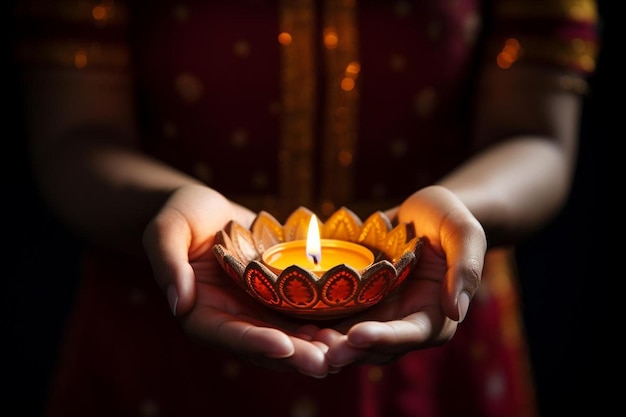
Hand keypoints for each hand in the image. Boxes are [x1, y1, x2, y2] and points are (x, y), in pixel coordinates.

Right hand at [142, 184, 332, 376]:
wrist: (207, 210)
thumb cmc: (180, 216)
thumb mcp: (165, 231)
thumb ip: (167, 264)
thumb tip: (177, 302)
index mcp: (202, 314)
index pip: (229, 335)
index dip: (256, 343)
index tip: (283, 346)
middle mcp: (234, 319)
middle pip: (266, 345)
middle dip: (296, 355)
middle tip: (326, 361)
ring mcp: (260, 310)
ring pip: (291, 335)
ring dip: (317, 345)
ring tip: (346, 349)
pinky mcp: (280, 296)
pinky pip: (304, 312)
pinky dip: (326, 320)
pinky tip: (352, 322)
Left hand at [316, 185, 485, 366]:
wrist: (423, 212)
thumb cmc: (449, 218)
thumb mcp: (465, 234)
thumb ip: (466, 269)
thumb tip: (458, 312)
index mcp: (435, 316)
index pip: (410, 335)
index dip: (384, 338)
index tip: (357, 335)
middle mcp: (404, 323)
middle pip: (375, 347)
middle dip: (347, 349)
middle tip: (318, 348)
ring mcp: (378, 315)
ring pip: (350, 339)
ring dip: (326, 343)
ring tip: (299, 338)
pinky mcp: (357, 303)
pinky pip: (335, 317)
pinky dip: (316, 322)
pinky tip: (290, 316)